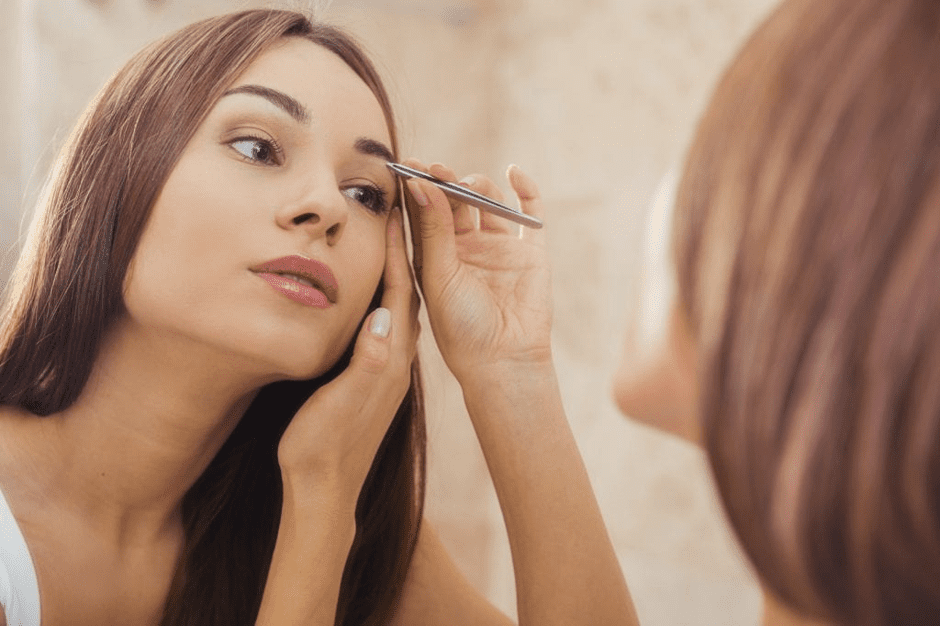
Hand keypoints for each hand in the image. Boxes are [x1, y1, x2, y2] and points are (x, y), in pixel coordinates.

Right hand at [277, 207, 419, 500]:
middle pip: (406, 293)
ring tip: (389, 237)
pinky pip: (384, 325)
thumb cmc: (324, 448)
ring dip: (395, 271)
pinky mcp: (372, 378)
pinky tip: (373, 292)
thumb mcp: (341, 404)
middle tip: (401, 210)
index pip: (400, 293)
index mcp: (390, 360)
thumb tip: (384, 319)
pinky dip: (382, 297)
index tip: (396, 209)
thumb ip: (366, 363)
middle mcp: (395, 360)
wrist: (324, 492)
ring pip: (397, 307)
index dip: (399, 249)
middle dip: (404, 250)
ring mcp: (386, 369)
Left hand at [403, 160, 552, 381]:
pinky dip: (525, 190)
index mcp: (435, 255)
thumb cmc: (460, 327)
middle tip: (435, 168)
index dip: (417, 186)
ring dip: (478, 186)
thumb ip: (433, 228)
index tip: (408, 164)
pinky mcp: (529, 251)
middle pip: (454, 201)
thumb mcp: (439, 275)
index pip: (424, 211)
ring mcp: (498, 247)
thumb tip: (421, 182)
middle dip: (445, 181)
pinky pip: (529, 212)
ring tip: (469, 187)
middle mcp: (466, 247)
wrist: (502, 361)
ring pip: (488, 201)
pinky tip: (514, 171)